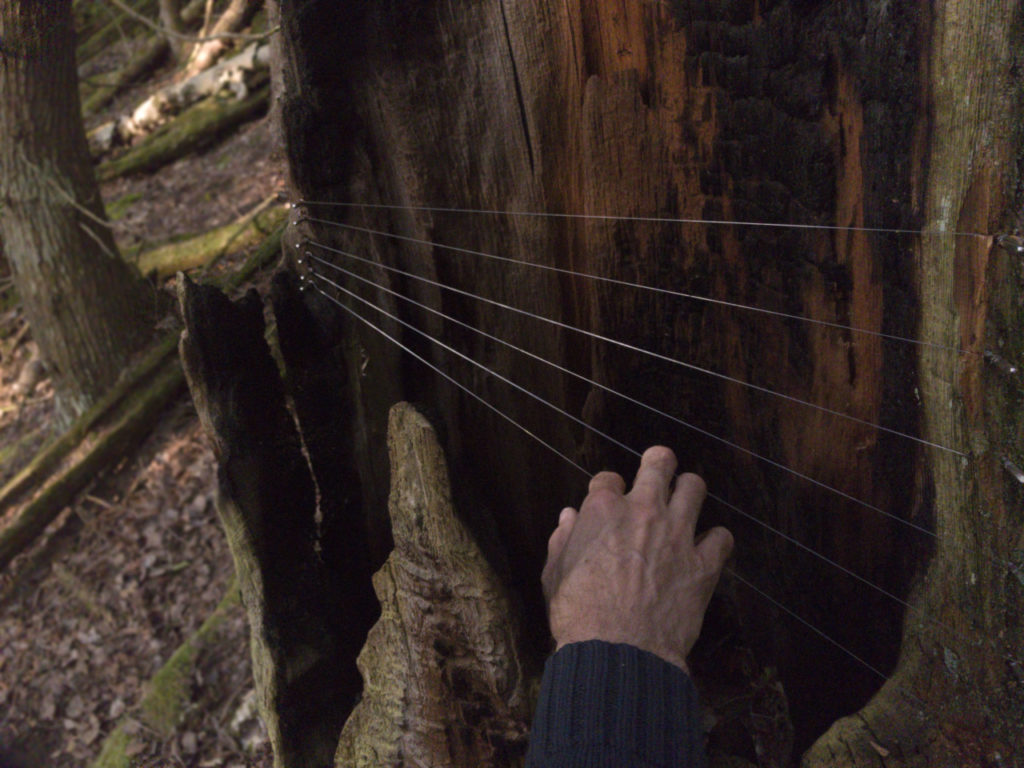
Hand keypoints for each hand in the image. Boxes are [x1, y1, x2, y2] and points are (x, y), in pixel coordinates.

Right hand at [541, 446, 733, 671]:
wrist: (617, 649)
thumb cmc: (577, 613)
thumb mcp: (554, 574)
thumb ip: (562, 540)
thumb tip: (569, 517)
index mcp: (603, 510)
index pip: (608, 478)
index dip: (609, 488)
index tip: (611, 500)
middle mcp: (643, 511)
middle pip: (659, 463)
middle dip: (659, 463)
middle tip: (659, 472)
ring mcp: (677, 534)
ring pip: (695, 487)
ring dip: (689, 492)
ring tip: (685, 505)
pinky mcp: (703, 564)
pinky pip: (722, 537)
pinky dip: (715, 541)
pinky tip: (706, 550)